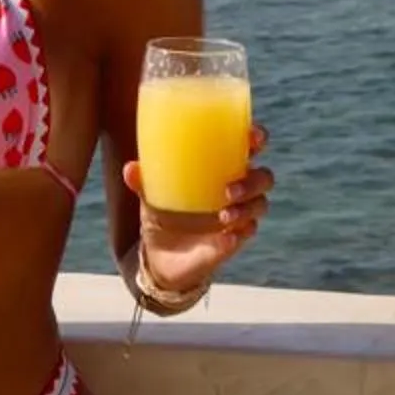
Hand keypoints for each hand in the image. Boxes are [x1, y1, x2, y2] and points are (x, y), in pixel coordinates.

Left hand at [121, 125, 273, 299]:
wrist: (161, 257)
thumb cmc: (162, 213)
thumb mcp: (151, 195)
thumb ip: (143, 181)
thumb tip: (130, 168)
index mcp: (220, 169)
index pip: (248, 147)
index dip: (257, 139)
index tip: (254, 138)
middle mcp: (235, 190)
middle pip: (264, 177)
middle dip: (253, 180)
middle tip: (228, 189)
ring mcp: (237, 215)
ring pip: (260, 205)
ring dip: (247, 208)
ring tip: (222, 215)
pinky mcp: (234, 240)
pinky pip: (247, 234)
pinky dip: (239, 234)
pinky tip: (226, 238)